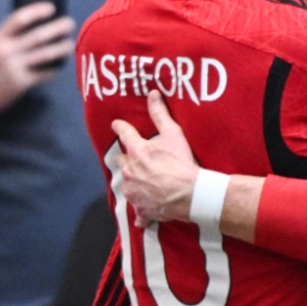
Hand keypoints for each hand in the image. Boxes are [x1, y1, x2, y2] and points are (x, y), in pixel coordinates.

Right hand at [0, 2, 73, 122]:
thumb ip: (11, 38)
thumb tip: (41, 25)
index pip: (18, 19)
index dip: (36, 11)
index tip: (51, 8)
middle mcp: (6, 51)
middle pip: (37, 36)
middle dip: (57, 28)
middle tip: (70, 23)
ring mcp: (14, 68)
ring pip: (45, 54)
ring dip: (62, 47)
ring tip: (70, 43)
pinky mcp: (22, 83)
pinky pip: (45, 73)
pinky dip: (55, 68)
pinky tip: (60, 64)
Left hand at [112, 90, 199, 226]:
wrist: (190, 193)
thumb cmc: (181, 162)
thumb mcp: (174, 134)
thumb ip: (160, 114)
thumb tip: (152, 94)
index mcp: (136, 152)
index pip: (124, 134)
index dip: (120, 127)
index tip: (116, 124)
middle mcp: (129, 172)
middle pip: (120, 162)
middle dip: (126, 159)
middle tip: (137, 158)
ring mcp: (133, 192)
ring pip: (126, 185)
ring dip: (133, 181)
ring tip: (145, 181)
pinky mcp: (141, 209)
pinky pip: (138, 211)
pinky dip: (142, 210)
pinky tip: (148, 209)